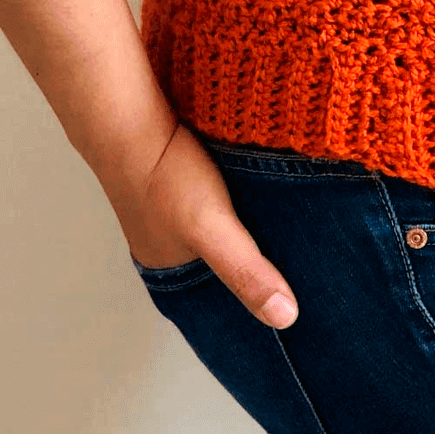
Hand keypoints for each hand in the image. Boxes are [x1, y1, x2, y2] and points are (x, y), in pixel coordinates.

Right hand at [111, 122, 298, 328]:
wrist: (133, 116)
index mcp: (168, 269)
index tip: (289, 307)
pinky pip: (221, 200)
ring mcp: (174, 210)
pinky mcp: (186, 178)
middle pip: (220, 266)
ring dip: (249, 232)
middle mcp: (168, 244)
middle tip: (301, 270)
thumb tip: (285, 317)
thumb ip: (245, 271)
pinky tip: (265, 193)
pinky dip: (241, 201)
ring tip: (292, 234)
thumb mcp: (212, 229)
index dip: (246, 306)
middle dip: (255, 268)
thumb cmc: (163, 175)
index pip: (214, 304)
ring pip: (223, 231)